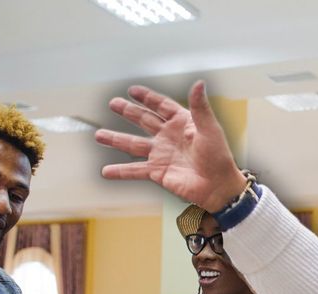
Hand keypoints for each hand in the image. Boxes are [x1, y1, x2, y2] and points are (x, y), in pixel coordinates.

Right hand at [96, 82, 248, 211]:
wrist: (218, 186)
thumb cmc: (219, 157)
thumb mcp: (210, 129)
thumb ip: (201, 107)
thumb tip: (199, 83)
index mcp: (182, 123)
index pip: (161, 105)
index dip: (147, 97)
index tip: (133, 90)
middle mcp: (169, 137)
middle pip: (144, 120)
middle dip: (128, 111)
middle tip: (113, 103)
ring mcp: (161, 154)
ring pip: (133, 144)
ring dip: (116, 139)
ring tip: (99, 135)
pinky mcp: (158, 172)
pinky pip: (135, 170)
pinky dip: (120, 172)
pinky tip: (107, 171)